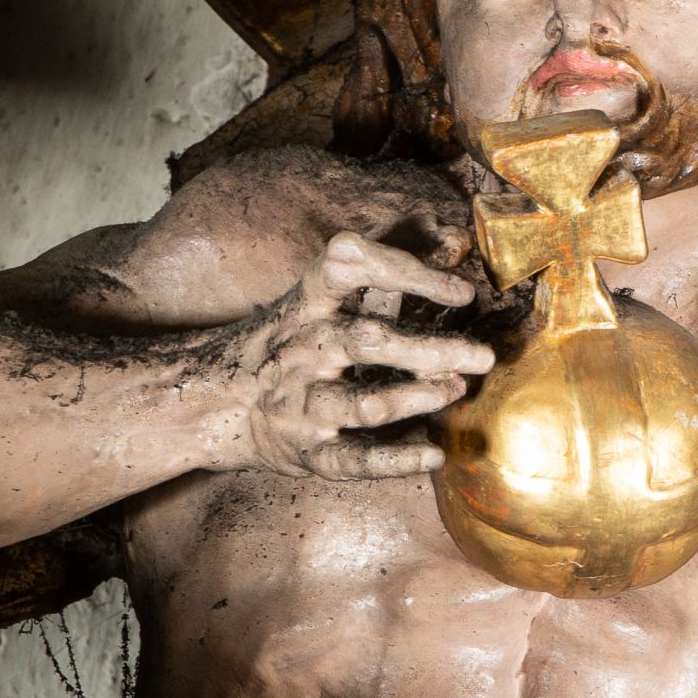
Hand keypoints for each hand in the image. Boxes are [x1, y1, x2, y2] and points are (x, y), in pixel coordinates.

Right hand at [228, 232, 491, 480]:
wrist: (214, 401)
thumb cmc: (289, 340)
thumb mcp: (318, 296)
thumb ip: (383, 268)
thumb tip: (456, 236)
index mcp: (308, 304)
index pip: (350, 269)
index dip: (405, 273)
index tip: (461, 291)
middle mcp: (304, 350)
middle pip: (368, 342)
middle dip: (431, 350)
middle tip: (483, 356)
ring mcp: (303, 404)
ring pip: (363, 404)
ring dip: (416, 398)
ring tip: (457, 391)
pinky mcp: (307, 451)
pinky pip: (354, 460)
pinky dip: (395, 461)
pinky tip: (433, 455)